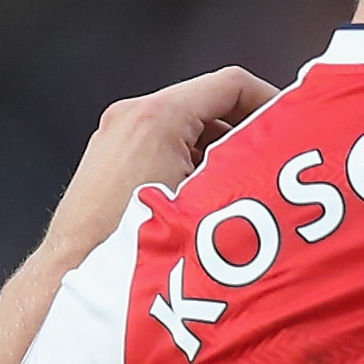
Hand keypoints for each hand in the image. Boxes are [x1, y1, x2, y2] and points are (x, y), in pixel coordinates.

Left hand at [39, 67, 276, 267]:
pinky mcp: (107, 158)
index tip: (287, 127)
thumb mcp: (209, 204)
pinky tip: (206, 198)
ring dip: (220, 148)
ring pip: (187, 126)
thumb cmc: (134, 246)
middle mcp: (130, 116)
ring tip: (242, 184)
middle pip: (209, 104)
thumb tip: (283, 162)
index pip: (231, 84)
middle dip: (246, 129)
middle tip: (271, 159)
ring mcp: (115, 135)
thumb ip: (247, 170)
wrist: (75, 279)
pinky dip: (192, 160)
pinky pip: (164, 144)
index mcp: (157, 117)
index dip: (269, 102)